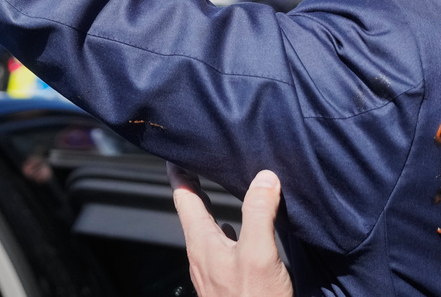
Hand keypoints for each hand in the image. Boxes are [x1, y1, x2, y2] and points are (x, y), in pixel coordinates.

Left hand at [169, 164, 293, 296]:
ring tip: (212, 196)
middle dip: (193, 188)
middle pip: (192, 214)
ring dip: (207, 211)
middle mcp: (202, 258)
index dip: (179, 175)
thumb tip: (265, 178)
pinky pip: (218, 249)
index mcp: (203, 244)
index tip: (175, 156)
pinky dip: (222, 232)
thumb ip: (259, 213)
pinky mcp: (224, 285)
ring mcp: (211, 273)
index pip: (184, 199)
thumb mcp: (259, 253)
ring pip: (204, 232)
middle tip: (194, 167)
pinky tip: (233, 236)